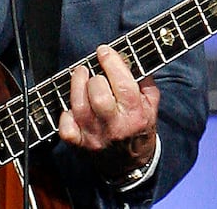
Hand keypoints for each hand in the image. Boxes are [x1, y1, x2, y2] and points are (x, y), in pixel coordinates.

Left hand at [58, 44, 161, 180]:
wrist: (131, 165)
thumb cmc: (140, 128)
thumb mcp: (151, 104)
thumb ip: (144, 81)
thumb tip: (129, 58)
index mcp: (135, 113)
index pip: (122, 84)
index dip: (111, 63)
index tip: (104, 51)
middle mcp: (114, 126)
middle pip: (98, 96)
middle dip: (93, 77)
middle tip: (93, 71)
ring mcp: (95, 136)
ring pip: (79, 107)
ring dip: (76, 86)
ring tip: (79, 75)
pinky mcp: (81, 144)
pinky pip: (66, 128)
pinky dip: (66, 114)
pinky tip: (73, 106)